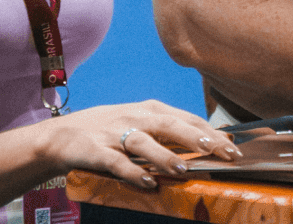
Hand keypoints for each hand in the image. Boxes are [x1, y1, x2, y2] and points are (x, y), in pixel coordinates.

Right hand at [34, 99, 239, 188]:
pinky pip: (115, 162)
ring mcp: (113, 133)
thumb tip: (212, 142)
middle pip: (170, 124)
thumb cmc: (108, 131)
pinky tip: (148, 183)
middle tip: (222, 152)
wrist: (57, 137)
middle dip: (198, 138)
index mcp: (149, 109)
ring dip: (164, 155)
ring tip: (184, 170)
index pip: (186, 118)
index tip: (234, 147)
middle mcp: (133, 116)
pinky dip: (132, 172)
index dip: (211, 131)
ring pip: (143, 142)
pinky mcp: (93, 150)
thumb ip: (171, 132)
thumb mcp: (140, 124)